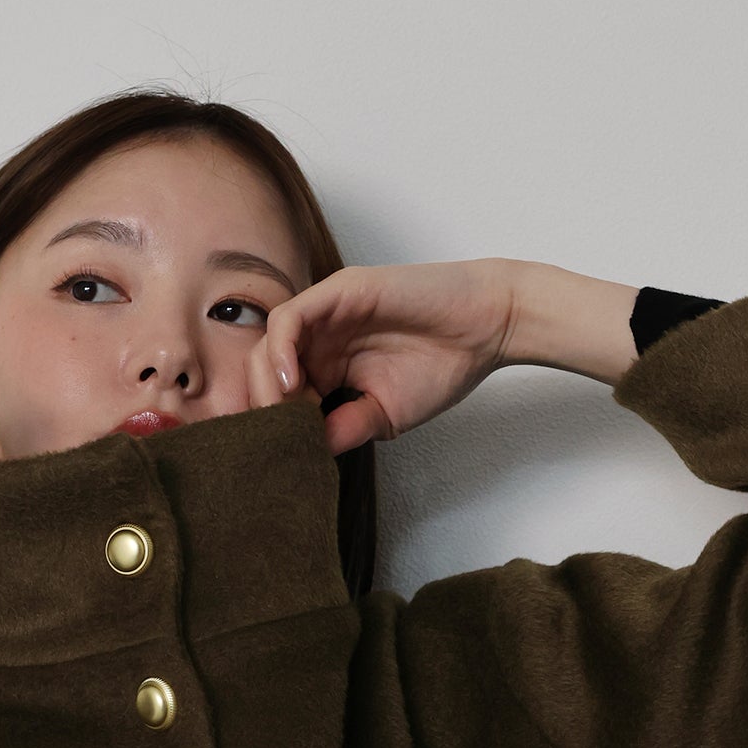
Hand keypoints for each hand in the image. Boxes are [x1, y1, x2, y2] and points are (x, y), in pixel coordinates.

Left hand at [255, 258, 519, 454]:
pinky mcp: (339, 292)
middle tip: (274, 438)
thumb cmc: (442, 367)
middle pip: (260, 370)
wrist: (488, 328)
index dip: (268, 423)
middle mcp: (319, 338)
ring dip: (265, 383)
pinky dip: (280, 350)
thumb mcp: (382, 415)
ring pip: (267, 344)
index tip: (272, 454)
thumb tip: (301, 456)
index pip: (275, 393)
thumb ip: (341, 429)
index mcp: (325, 365)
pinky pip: (289, 318)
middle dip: (260, 408)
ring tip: (284, 414)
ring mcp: (326, 313)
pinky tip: (293, 384)